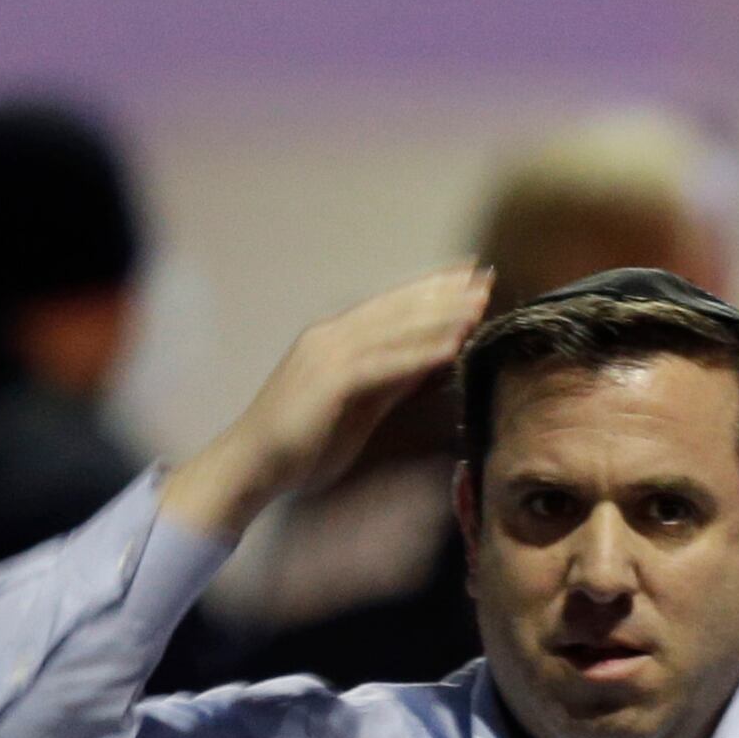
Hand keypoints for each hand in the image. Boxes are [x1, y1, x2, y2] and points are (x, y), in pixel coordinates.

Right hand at [158, 263, 493, 543]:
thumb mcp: (360, 406)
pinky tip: (453, 345)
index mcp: (336, 338)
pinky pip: (385, 363)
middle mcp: (333, 335)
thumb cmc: (303, 442)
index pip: (391, 308)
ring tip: (479, 302)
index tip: (467, 277)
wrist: (254, 463)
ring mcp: (330, 354)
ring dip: (440, 315)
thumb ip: (392, 381)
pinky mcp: (332, 380)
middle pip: (397, 308)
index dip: (430, 290)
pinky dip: (420, 353)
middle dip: (443, 291)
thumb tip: (430, 363)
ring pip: (394, 328)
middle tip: (484, 274)